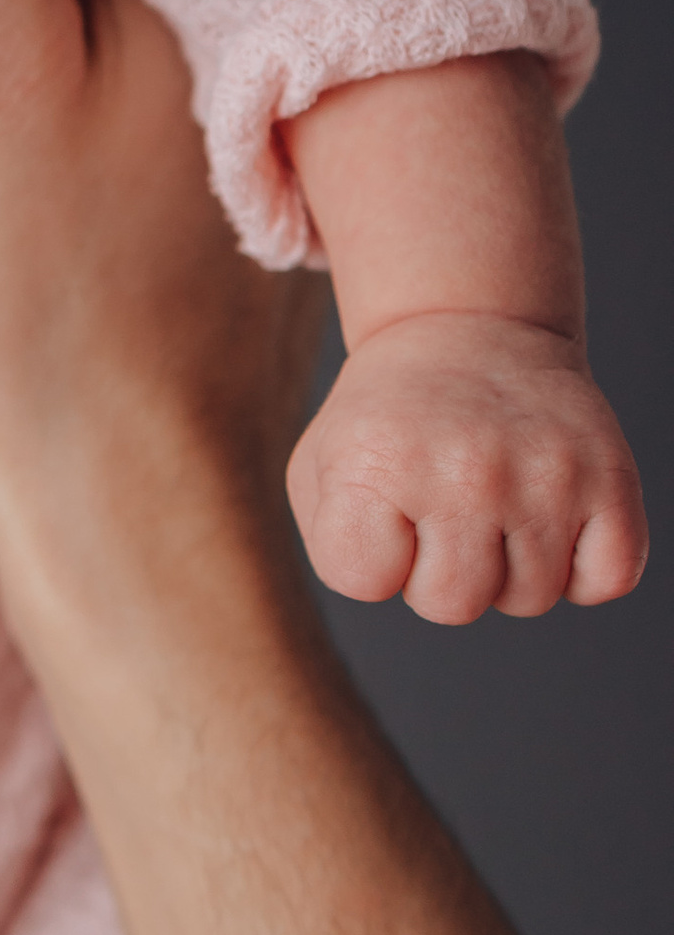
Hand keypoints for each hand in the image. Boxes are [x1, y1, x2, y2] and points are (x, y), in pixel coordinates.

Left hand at [287, 310, 647, 621]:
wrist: (473, 328)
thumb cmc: (393, 416)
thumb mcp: (323, 460)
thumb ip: (329, 540)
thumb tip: (384, 584)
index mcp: (379, 459)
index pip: (364, 581)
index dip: (371, 558)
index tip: (384, 508)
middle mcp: (465, 468)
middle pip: (452, 606)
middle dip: (439, 573)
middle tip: (442, 509)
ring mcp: (545, 474)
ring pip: (529, 599)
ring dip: (508, 570)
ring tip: (493, 505)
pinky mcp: (611, 478)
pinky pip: (605, 581)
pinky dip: (582, 571)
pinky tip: (552, 522)